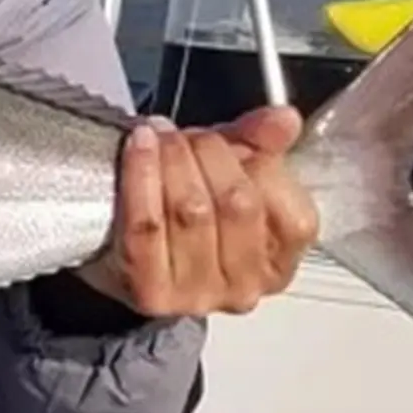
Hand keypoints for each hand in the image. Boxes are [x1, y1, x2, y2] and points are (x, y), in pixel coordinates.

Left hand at [78, 106, 318, 317]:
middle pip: (236, 204)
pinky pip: (146, 226)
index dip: (257, 162)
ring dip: (172, 160)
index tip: (228, 136)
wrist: (122, 247)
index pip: (290, 214)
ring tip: (159, 136)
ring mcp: (198, 294)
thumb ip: (261, 142)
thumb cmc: (188, 208)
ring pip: (190, 212)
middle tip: (184, 133)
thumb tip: (284, 119)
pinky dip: (141, 176)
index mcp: (280, 261)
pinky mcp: (151, 292)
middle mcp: (245, 286)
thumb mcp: (231, 168)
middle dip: (207, 153)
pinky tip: (139, 147)